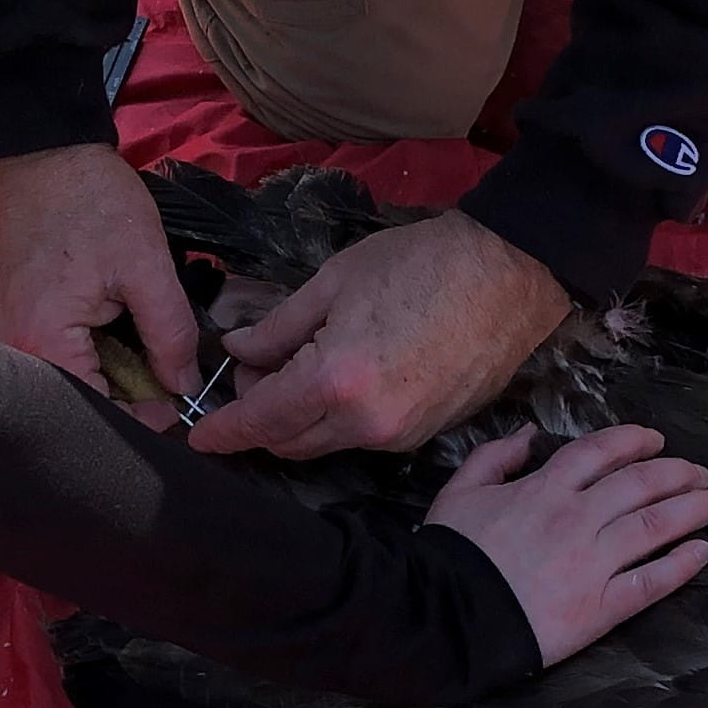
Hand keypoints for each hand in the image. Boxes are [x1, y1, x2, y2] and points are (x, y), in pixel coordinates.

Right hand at [0, 144, 200, 400]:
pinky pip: (58, 354)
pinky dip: (93, 349)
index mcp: (44, 343)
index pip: (97, 415)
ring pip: (72, 379)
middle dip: (131, 393)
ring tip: (143, 339)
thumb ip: (171, 333)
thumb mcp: (146, 265)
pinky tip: (115, 324)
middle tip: (170, 369)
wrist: (43, 150)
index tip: (180, 403)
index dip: (145, 418)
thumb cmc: (92, 200)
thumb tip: (185, 388)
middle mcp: (16, 352)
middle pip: (81, 402)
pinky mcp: (16, 317)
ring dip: (114, 369)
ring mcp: (11, 335)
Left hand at [188, 209, 570, 459]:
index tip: (198, 435)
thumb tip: (239, 349)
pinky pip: (363, 437)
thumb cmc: (422, 264)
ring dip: (300, 419)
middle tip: (252, 374)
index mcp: (336, 381)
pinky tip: (345, 376)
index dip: (223, 430)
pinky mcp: (426, 434)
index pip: (261, 422)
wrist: (509, 273)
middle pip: (289, 443)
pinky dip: (340, 418)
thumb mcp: (335, 282)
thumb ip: (278, 326)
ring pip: (326, 443)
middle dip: (259, 419)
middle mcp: (366, 423)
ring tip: (299, 366)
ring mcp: (400, 435)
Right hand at [424, 426, 707, 663]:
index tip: (656, 440)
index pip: (600, 452)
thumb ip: (495, 457)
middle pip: (639, 484)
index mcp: (544, 489)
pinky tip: (703, 552)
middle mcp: (577, 518)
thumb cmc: (451, 554)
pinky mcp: (601, 607)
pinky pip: (652, 582)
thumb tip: (528, 434)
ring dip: (690, 509)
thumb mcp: (460, 492)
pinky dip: (682, 565)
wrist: (446, 617)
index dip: (633, 441)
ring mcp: (593, 562)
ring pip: (654, 526)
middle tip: (699, 473)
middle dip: (675, 473)